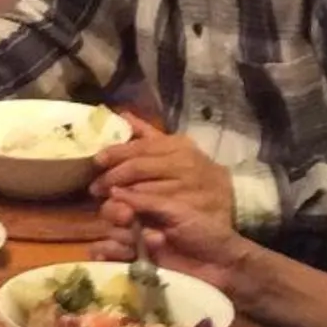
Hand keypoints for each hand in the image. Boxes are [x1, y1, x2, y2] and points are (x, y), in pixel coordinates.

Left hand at [92, 116, 235, 227]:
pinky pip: (156, 209)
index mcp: (177, 145)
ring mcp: (187, 186)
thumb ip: (148, 135)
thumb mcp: (176, 150)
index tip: (96, 161)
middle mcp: (183, 163)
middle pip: (138, 168)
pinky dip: (138, 209)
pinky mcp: (189, 208)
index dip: (114, 153)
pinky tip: (126, 211)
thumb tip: (122, 115)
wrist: (231, 199)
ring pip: (145, 189)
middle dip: (112, 177)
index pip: (139, 147)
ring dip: (121, 195)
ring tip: (106, 200)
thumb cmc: (196, 172)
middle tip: (95, 188)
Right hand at [95, 181, 255, 293]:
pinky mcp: (136, 264)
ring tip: (151, 244)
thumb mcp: (177, 211)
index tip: (126, 211)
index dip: (116, 202)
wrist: (222, 266)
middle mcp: (139, 220)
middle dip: (116, 217)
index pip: (118, 196)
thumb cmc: (205, 232)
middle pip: (108, 215)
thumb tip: (113, 190)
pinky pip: (111, 257)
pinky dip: (106, 254)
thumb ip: (146, 202)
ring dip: (122, 239)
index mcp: (149, 203)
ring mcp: (136, 243)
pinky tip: (110, 255)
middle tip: (129, 222)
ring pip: (109, 235)